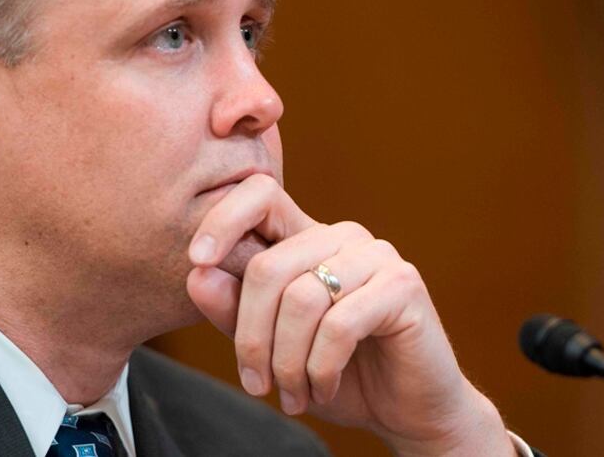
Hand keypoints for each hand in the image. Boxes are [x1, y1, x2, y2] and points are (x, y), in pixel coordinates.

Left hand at [186, 174, 514, 455]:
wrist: (407, 409)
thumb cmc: (337, 373)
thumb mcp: (272, 346)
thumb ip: (235, 310)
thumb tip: (197, 274)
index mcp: (307, 238)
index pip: (261, 195)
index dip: (223, 218)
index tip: (196, 260)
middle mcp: (341, 236)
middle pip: (268, 267)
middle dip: (251, 338)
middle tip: (257, 385)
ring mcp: (375, 256)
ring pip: (300, 298)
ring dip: (287, 362)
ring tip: (293, 395)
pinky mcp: (402, 285)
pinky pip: (339, 324)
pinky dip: (321, 368)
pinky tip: (323, 388)